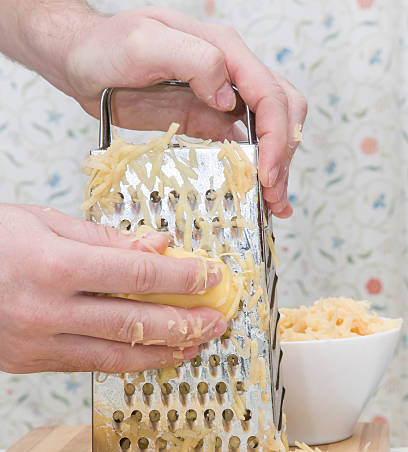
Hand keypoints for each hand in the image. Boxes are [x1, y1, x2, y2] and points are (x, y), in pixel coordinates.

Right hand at [0, 204, 225, 373]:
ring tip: (197, 345)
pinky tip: (153, 354)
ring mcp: (39, 343)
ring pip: (117, 357)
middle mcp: (48, 311)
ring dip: (164, 353)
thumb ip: (105, 240)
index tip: (212, 277)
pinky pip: (92, 366)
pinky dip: (129, 361)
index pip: (138, 276)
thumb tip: (157, 246)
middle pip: (135, 324)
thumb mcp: (43, 222)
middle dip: (185, 324)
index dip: (183, 279)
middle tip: (218, 321)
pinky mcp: (32, 363)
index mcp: (54, 266)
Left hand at [64, 7, 306, 216]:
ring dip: (274, 167)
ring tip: (274, 204)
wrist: (83, 60)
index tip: (265, 173)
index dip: (275, 136)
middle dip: (283, 156)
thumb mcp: (145, 44)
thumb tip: (228, 96)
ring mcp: (220, 99)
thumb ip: (194, 60)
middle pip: (281, 112)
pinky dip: (253, 168)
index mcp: (224, 51)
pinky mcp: (205, 120)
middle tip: (273, 197)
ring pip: (267, 130)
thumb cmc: (107, 45)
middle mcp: (230, 74)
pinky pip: (240, 143)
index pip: (269, 94)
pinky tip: (256, 192)